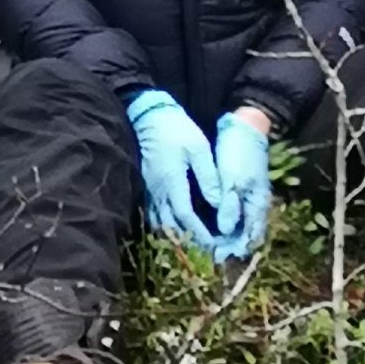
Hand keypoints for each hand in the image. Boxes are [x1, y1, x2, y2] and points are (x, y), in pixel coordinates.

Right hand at [125, 90, 220, 256]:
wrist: (149, 114)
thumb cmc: (176, 130)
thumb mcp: (198, 149)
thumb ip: (208, 178)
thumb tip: (216, 204)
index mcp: (173, 182)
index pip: (186, 217)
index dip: (200, 234)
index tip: (213, 245)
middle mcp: (159, 190)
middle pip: (171, 225)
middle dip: (188, 240)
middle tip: (205, 249)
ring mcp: (150, 187)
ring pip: (160, 220)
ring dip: (175, 234)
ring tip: (191, 241)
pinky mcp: (147, 183)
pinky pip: (154, 211)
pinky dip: (165, 223)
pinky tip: (175, 224)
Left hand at [212, 108, 272, 262]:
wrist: (245, 127)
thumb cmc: (239, 152)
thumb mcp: (233, 179)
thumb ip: (230, 204)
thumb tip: (225, 229)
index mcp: (257, 205)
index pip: (248, 236)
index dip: (233, 248)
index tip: (216, 256)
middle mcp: (255, 205)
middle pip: (244, 234)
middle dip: (228, 246)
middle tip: (208, 254)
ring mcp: (248, 197)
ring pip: (239, 226)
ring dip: (226, 237)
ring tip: (207, 244)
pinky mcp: (239, 190)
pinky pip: (234, 214)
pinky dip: (224, 223)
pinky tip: (211, 226)